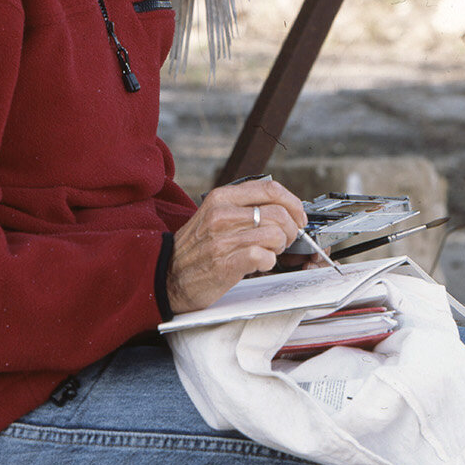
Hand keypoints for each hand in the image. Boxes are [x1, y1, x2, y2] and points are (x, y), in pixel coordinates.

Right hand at [166, 176, 306, 313]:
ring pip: (276, 234)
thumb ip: (242, 206)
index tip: (298, 216)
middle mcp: (222, 214)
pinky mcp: (226, 263)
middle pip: (279, 213)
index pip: (271, 188)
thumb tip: (281, 207)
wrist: (166, 275)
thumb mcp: (214, 215)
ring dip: (280, 247)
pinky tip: (260, 263)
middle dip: (291, 230)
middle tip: (285, 240)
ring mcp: (223, 239)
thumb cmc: (195, 248)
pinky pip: (264, 256)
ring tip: (269, 252)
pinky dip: (269, 261)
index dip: (293, 203)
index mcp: (221, 198)